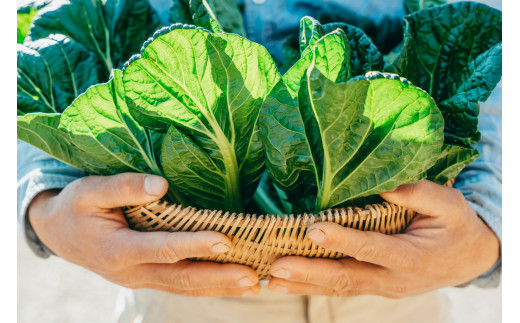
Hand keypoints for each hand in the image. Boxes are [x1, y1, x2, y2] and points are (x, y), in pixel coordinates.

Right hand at [28, 173, 259, 296]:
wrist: (58, 233)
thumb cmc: (76, 207)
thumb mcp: (90, 191)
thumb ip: (124, 187)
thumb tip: (161, 184)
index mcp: (118, 250)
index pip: (164, 249)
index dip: (195, 245)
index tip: (225, 240)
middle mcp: (132, 272)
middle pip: (182, 278)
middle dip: (219, 277)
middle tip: (252, 275)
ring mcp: (141, 279)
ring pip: (185, 288)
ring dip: (220, 288)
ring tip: (253, 285)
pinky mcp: (149, 278)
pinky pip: (181, 286)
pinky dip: (209, 287)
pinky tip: (233, 284)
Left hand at [268, 180, 499, 297]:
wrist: (470, 258)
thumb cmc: (456, 225)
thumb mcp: (449, 203)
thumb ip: (420, 193)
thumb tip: (383, 184)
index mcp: (413, 257)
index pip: (372, 248)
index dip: (344, 240)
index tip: (314, 230)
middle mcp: (393, 279)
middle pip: (347, 278)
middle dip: (310, 273)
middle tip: (277, 267)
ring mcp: (382, 287)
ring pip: (339, 288)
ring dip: (305, 285)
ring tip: (272, 281)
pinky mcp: (374, 286)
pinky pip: (341, 288)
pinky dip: (313, 287)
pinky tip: (288, 284)